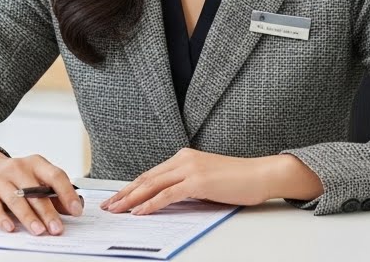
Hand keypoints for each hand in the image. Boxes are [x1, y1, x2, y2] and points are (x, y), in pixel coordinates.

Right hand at [0, 149, 83, 235]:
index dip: (67, 194)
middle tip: (57, 228)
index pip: (55, 176)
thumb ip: (51, 192)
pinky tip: (11, 227)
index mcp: (35, 163)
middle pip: (35, 191)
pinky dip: (3, 218)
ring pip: (16, 200)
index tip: (76, 210)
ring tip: (39, 231)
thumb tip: (70, 209)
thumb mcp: (34, 177)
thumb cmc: (14, 175)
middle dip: (48, 212)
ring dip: (29, 217)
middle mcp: (18, 168)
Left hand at [101, 149, 322, 215]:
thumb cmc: (238, 180)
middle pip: (146, 178)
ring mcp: (190, 168)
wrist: (261, 174)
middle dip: (124, 193)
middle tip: (108, 205)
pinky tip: (139, 211)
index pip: (151, 174)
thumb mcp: (206, 181)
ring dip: (131, 199)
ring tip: (117, 210)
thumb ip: (186, 186)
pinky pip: (167, 194)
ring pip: (152, 185)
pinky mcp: (198, 181)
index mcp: (184, 157)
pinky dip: (151, 204)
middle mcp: (184, 159)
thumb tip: (167, 201)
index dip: (131, 187)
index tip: (117, 197)